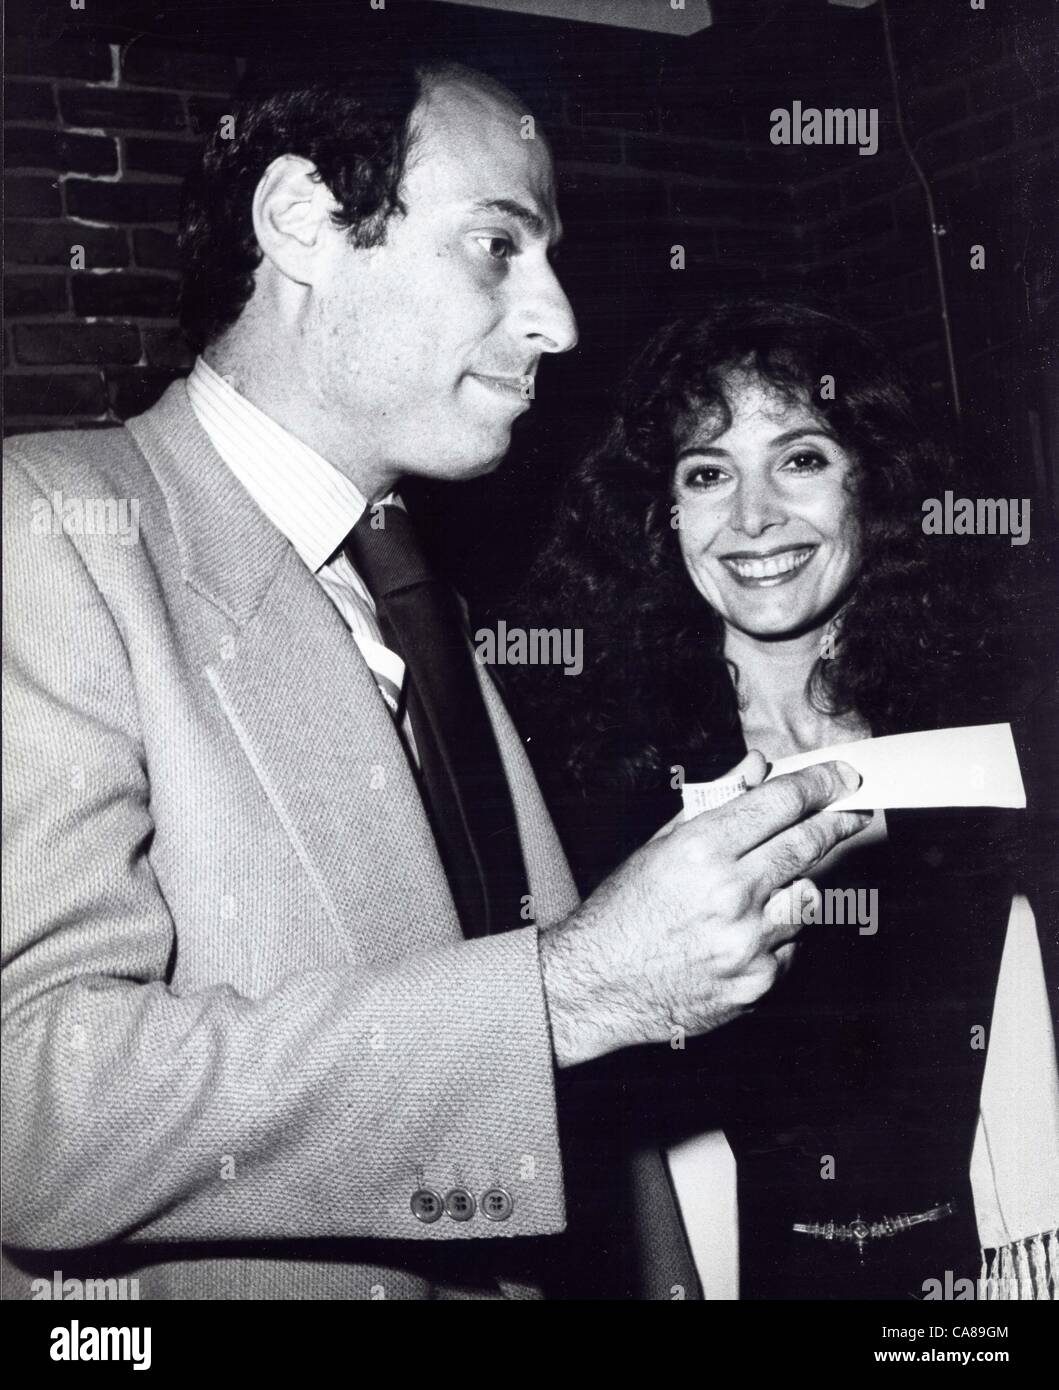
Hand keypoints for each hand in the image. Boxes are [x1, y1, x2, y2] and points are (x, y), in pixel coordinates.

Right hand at [540, 756, 869, 1066]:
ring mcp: (748, 942)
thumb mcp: (660, 845)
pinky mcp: (757, 982)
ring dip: (801, 884)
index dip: (821, 784)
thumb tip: (757, 769)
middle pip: (809, 846)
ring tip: (768, 887)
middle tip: (854, 811)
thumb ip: (716, 803)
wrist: (597, 985)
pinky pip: (792, 946)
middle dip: (839, 822)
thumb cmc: (623, 912)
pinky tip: (745, 932)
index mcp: (701, 850)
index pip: (782, 803)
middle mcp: (730, 894)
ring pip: (809, 898)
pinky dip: (780, 934)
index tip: (842, 777)